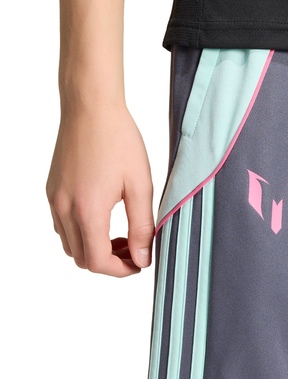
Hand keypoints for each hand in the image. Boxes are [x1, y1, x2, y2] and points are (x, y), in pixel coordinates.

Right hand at [46, 101, 154, 276]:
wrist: (91, 109)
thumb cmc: (119, 141)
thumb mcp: (140, 184)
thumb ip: (143, 225)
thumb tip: (144, 257)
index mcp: (87, 211)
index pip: (97, 262)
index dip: (120, 270)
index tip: (140, 263)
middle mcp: (64, 209)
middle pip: (81, 258)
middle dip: (109, 261)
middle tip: (135, 248)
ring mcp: (54, 199)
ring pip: (70, 244)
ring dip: (94, 248)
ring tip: (122, 234)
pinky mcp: (52, 190)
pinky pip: (62, 225)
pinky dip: (82, 232)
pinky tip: (104, 216)